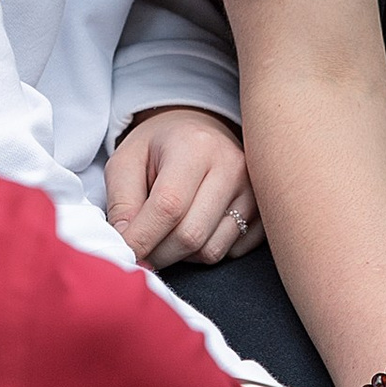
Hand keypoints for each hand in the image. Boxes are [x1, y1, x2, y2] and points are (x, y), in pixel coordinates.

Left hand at [106, 106, 263, 268]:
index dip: (141, 238)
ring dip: (182, 255)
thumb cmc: (160, 147)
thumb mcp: (127, 161)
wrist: (201, 131)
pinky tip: (195, 229)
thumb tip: (129, 246)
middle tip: (142, 248)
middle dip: (159, 253)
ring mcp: (254, 191)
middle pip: (191, 235)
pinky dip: (206, 252)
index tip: (124, 252)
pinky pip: (232, 253)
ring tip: (169, 232)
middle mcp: (232, 167)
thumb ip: (122, 202)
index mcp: (195, 146)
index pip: (168, 207)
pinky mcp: (264, 212)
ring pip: (211, 250)